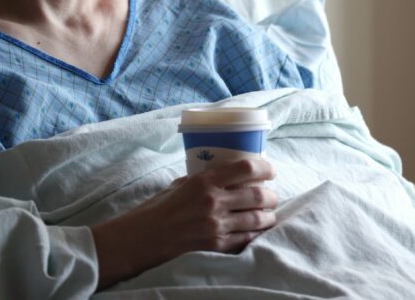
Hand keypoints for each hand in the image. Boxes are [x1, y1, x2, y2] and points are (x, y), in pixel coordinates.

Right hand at [90, 158, 278, 289]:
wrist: (141, 239)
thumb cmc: (157, 209)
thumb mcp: (180, 185)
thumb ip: (203, 180)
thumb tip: (225, 176)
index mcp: (204, 181)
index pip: (245, 168)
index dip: (265, 168)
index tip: (271, 170)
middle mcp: (213, 202)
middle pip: (258, 195)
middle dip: (271, 195)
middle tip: (273, 195)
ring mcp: (216, 226)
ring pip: (257, 219)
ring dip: (268, 216)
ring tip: (269, 214)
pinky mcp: (215, 246)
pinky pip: (246, 239)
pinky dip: (256, 234)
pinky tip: (258, 232)